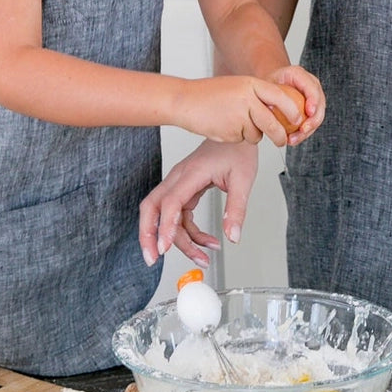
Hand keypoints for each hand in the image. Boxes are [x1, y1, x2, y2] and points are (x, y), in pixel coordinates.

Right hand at [139, 140, 259, 264]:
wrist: (238, 132)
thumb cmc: (238, 149)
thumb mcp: (243, 180)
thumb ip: (236, 209)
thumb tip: (232, 235)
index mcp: (192, 173)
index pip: (170, 202)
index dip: (165, 226)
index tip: (165, 247)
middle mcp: (179, 178)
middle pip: (151, 208)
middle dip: (149, 235)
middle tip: (153, 258)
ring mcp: (179, 183)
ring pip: (164, 215)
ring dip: (176, 239)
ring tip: (200, 258)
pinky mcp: (184, 189)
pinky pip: (179, 215)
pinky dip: (189, 232)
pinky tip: (207, 242)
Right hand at [178, 75, 302, 147]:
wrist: (185, 101)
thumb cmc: (210, 94)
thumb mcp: (238, 86)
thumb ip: (257, 96)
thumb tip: (279, 109)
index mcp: (251, 85)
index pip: (281, 97)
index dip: (292, 110)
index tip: (297, 119)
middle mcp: (247, 100)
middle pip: (273, 123)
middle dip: (280, 136)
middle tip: (283, 141)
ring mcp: (238, 116)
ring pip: (256, 134)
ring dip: (250, 133)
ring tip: (232, 121)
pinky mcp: (229, 132)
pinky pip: (241, 139)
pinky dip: (236, 136)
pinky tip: (223, 125)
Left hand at [266, 64, 325, 143]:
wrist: (268, 87)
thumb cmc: (266, 85)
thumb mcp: (264, 85)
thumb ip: (269, 94)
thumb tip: (271, 108)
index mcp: (298, 75)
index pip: (311, 87)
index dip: (314, 100)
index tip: (309, 112)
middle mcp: (309, 85)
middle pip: (320, 103)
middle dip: (314, 119)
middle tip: (303, 130)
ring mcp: (312, 98)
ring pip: (317, 115)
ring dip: (308, 130)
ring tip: (293, 139)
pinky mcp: (311, 110)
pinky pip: (311, 123)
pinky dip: (303, 133)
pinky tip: (292, 140)